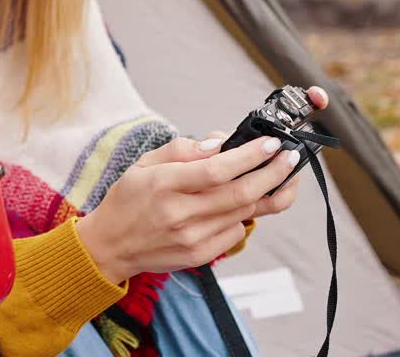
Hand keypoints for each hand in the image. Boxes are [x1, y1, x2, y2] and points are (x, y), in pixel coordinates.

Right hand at [75, 85, 328, 282]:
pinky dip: (245, 214)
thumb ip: (182, 150)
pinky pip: (236, 232)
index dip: (250, 156)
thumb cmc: (128, 199)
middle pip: (240, 193)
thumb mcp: (144, 163)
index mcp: (163, 184)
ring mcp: (192, 238)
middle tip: (289, 157)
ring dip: (268, 192)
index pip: (217, 170)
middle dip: (272, 172)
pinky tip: (246, 202)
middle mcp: (180, 213)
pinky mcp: (199, 255)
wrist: (110, 246)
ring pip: (244, 212)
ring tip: (282, 175)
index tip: (271, 143)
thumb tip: (220, 144)